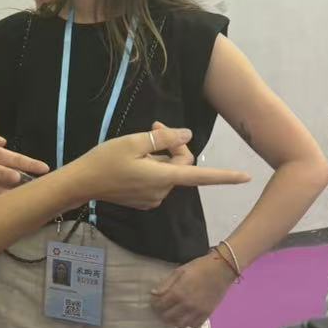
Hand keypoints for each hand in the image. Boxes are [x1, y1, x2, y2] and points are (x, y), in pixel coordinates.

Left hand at [0, 127, 48, 203]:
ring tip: (24, 197)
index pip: (14, 159)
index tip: (45, 169)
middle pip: (12, 176)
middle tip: (33, 185)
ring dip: (13, 194)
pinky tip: (8, 209)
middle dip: (22, 180)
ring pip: (3, 191)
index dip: (29, 164)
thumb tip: (2, 140)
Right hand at [73, 128, 248, 210]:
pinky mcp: (144, 201)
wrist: (81, 183)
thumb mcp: (133, 142)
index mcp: (163, 177)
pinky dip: (152, 168)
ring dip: (160, 157)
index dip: (225, 176)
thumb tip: (187, 135)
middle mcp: (162, 192)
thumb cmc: (104, 161)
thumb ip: (164, 138)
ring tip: (137, 147)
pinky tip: (132, 162)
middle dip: (172, 146)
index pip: (201, 176)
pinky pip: (158, 181)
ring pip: (169, 172)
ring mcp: (153, 199)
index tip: (246, 177)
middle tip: (152, 126)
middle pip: (181, 166)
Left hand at [151, 252, 234, 327]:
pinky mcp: (207, 314)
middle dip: (162, 314)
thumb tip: (154, 294)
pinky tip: (187, 315)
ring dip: (174, 320)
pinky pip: (194, 325)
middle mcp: (186, 305)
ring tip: (174, 314)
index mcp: (178, 292)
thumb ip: (166, 284)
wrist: (222, 269)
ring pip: (180, 324)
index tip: (155, 302)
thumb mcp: (179, 271)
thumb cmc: (199, 267)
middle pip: (168, 317)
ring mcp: (197, 311)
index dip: (155, 305)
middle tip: (162, 309)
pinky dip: (188, 323)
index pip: (160, 305)